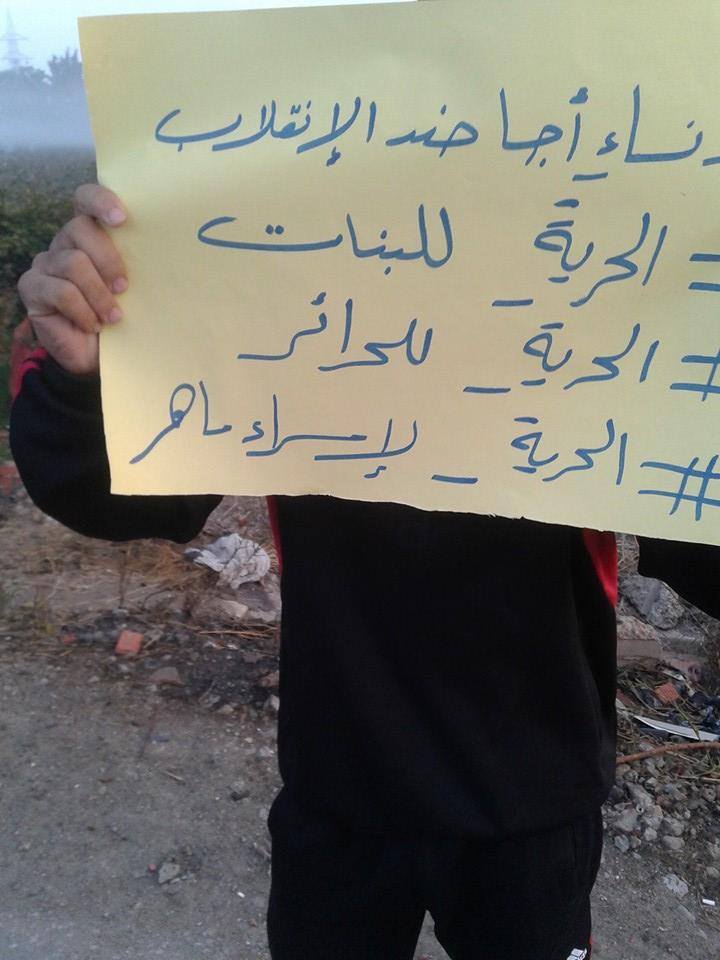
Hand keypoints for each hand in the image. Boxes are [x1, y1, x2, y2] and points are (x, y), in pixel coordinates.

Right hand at [17, 184, 127, 374]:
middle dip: (108, 259)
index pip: (86, 199)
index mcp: (91, 234)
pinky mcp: (32, 287)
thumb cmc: (121, 317)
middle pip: (79, 228)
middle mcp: (65, 243)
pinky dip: (82, 310)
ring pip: (72, 262)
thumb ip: (139, 265)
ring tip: (113, 316)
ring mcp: (46, 263)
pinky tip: (93, 324)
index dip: (100, 200)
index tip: (121, 218)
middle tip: (124, 287)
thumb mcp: (134, 289)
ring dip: (98, 293)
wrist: (99, 356)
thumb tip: (169, 251)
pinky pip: (60, 290)